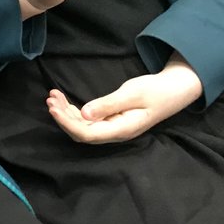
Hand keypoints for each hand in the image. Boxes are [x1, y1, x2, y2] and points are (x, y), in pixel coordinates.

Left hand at [46, 55, 202, 143]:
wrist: (173, 90)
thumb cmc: (155, 91)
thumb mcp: (132, 94)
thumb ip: (108, 104)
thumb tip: (84, 114)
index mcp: (122, 129)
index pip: (87, 134)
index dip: (67, 123)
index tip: (53, 108)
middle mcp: (115, 132)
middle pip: (82, 132)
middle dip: (63, 117)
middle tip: (50, 98)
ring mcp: (113, 127)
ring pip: (83, 126)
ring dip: (66, 112)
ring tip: (53, 96)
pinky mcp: (111, 120)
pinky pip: (88, 120)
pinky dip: (74, 110)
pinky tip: (64, 100)